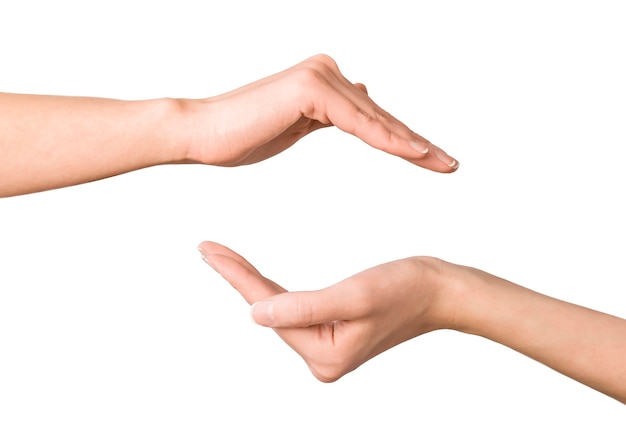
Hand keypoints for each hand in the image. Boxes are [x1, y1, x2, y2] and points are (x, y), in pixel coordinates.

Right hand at [185, 55, 458, 171]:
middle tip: (450, 164)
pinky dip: (387, 139)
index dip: (403, 141)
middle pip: (381, 117)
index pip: (372, 117)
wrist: (200, 132)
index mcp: (324, 82)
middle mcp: (327, 72)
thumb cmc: (240, 135)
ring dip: (413, 144)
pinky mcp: (311, 89)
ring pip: (376, 120)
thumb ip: (330, 113)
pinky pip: (357, 122)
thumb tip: (361, 95)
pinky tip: (415, 153)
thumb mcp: (296, 125)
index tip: (432, 160)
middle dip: (418, 144)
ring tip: (443, 164)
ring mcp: (320, 77)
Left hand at [197, 241, 458, 381]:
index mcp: (325, 355)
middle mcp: (322, 359)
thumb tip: (254, 315)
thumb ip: (304, 307)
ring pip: (280, 310)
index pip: (271, 310)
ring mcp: (327, 348)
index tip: (209, 251)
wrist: (439, 290)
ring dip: (253, 282)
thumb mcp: (354, 296)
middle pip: (271, 311)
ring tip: (222, 256)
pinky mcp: (332, 334)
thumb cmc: (405, 288)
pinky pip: (295, 309)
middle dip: (239, 277)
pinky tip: (257, 277)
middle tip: (207, 248)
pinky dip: (275, 289)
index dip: (237, 277)